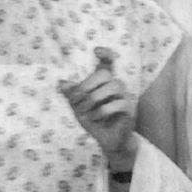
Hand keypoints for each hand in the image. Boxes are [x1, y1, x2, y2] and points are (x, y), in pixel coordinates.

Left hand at [59, 47, 136, 168]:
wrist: (107, 140)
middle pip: (104, 73)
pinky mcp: (130, 108)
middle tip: (76, 100)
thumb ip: (71, 95)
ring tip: (85, 110)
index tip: (96, 51)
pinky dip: (102, 111)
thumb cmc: (94, 121)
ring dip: (94, 98)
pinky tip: (96, 117)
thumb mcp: (78, 108)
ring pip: (113, 86)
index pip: (107, 62)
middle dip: (86, 85)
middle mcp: (115, 86)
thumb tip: (61, 83)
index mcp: (103, 83)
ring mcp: (124, 96)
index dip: (105, 53)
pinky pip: (117, 104)